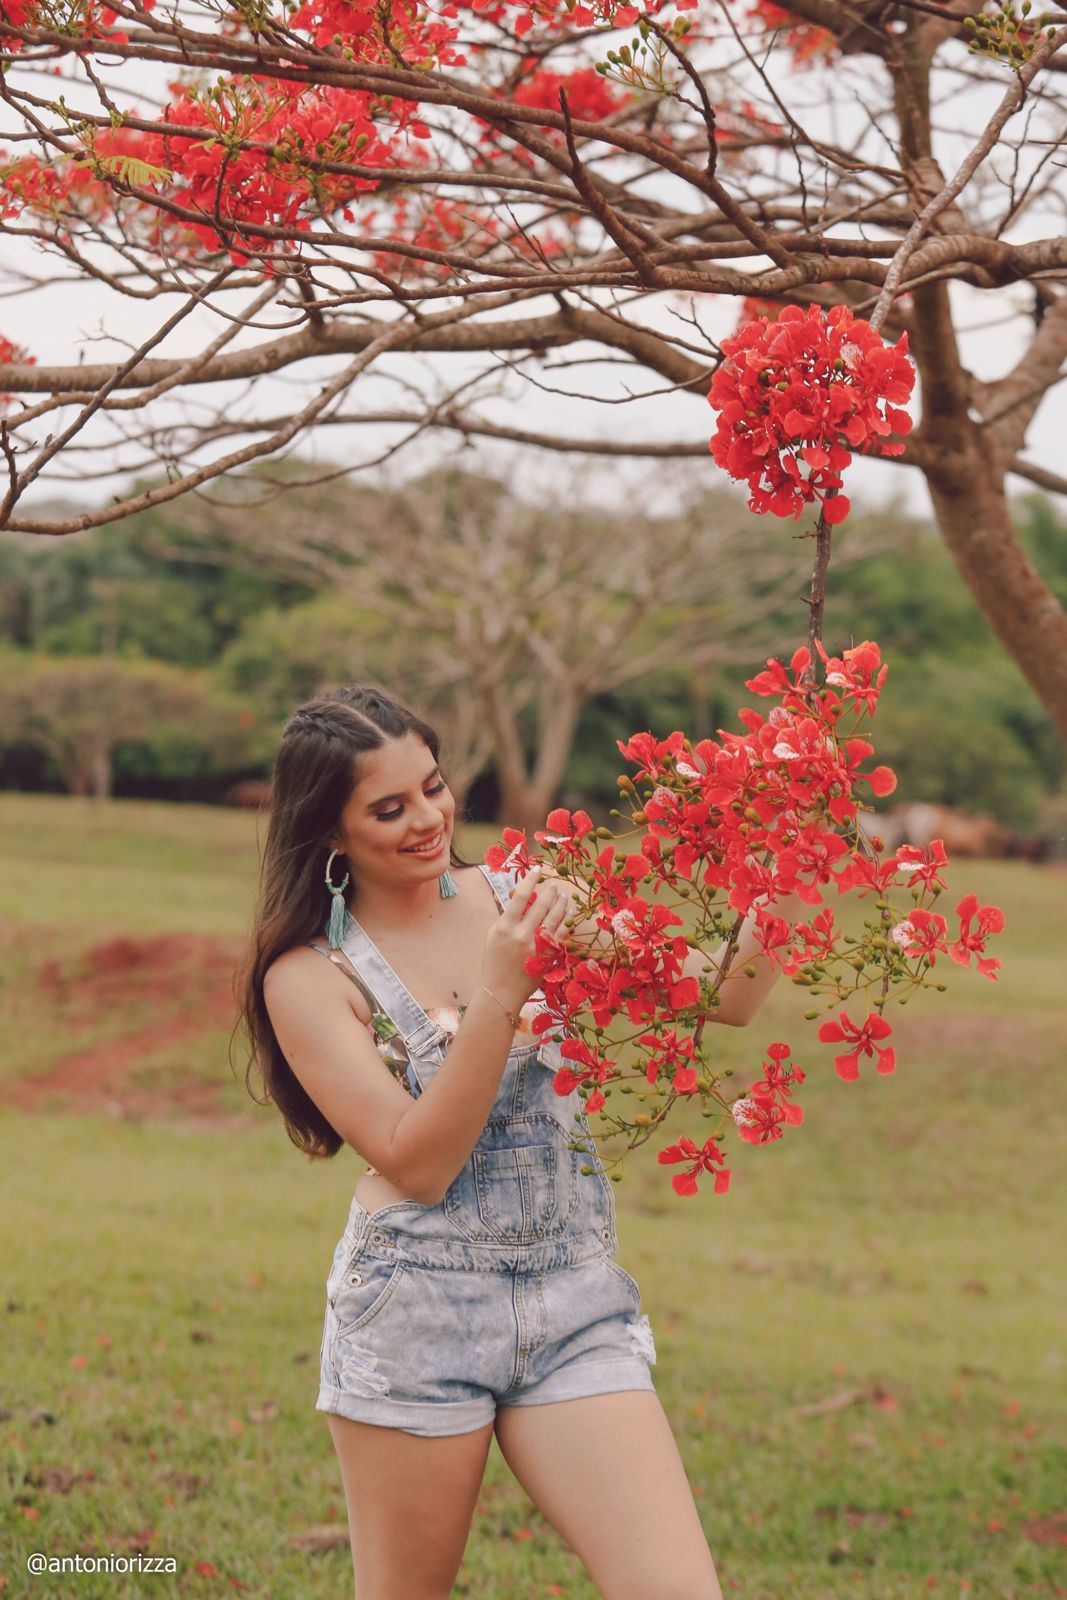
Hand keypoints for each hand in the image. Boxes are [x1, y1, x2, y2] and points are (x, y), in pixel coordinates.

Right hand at [480, 866, 569, 1012]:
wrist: (500, 992)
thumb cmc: (493, 963)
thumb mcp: (492, 937)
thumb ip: (506, 918)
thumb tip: (521, 900)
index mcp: (504, 927)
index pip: (520, 896)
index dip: (530, 880)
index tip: (537, 869)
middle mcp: (521, 934)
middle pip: (541, 904)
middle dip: (550, 891)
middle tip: (555, 884)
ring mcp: (536, 945)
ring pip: (554, 917)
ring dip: (561, 903)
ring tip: (564, 894)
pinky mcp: (548, 955)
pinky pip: (561, 933)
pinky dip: (566, 921)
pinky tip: (570, 913)